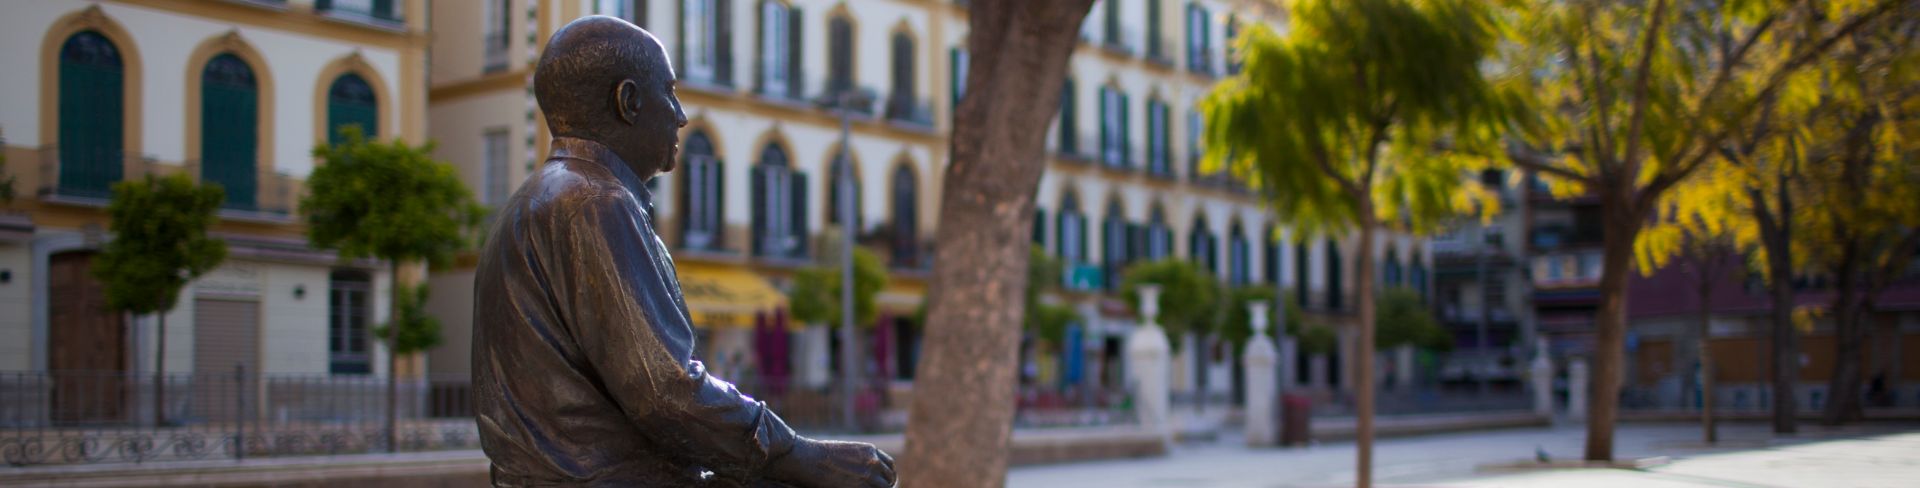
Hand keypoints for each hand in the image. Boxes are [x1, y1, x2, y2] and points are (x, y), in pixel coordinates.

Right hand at [764, 438, 895, 487]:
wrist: (807, 458)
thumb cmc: (818, 455)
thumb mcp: (844, 452)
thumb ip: (858, 460)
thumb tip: (861, 471)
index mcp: (869, 450)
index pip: (889, 465)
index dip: (888, 475)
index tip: (884, 482)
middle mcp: (873, 461)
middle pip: (890, 479)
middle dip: (885, 486)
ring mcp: (869, 475)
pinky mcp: (860, 487)